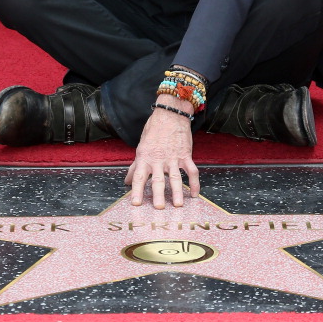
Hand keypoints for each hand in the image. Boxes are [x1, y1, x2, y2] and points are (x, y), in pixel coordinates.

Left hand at [124, 94, 199, 208]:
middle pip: (158, 180)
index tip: (136, 203)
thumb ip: (135, 166)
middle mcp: (158, 159)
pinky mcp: (185, 155)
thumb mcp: (141, 147)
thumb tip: (127, 181)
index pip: (139, 177)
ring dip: (177, 192)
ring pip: (175, 177)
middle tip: (159, 207)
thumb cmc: (154, 130)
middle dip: (158, 194)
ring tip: (178, 205)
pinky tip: (194, 194)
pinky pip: (191, 171)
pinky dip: (194, 183)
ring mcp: (173, 158)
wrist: (170, 114)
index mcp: (145, 158)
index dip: (137, 190)